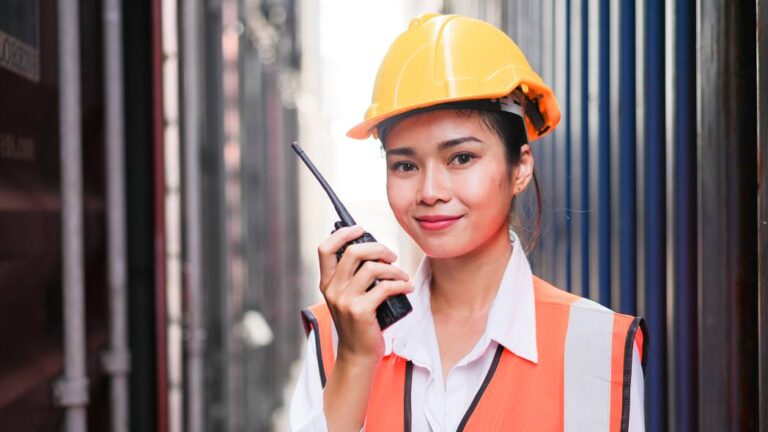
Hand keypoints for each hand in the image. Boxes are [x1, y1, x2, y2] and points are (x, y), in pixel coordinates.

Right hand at [317, 225, 413, 363]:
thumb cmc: (358, 324)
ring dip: (393, 268)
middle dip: (377, 248)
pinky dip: (400, 284)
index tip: (361, 230)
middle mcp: (332, 289)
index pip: (325, 249)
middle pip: (353, 252)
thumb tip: (374, 251)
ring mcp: (345, 300)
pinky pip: (385, 287)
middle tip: (391, 256)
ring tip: (402, 275)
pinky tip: (407, 287)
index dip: (342, 234)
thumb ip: (353, 277)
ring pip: (372, 267)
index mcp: (327, 283)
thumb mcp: (347, 297)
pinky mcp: (360, 311)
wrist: (357, 356)